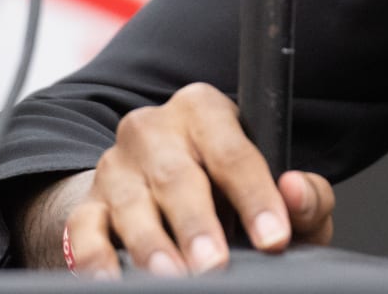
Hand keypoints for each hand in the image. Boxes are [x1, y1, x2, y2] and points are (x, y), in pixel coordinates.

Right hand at [58, 82, 334, 276]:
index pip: (234, 153)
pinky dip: (95, 260)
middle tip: (215, 265)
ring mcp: (116, 166)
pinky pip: (83, 231)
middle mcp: (155, 130)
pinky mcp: (87, 203)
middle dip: (197, 225)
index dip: (256, 198)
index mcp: (206, 111)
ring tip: (172, 277)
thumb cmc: (234, 192)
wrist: (171, 196)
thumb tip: (296, 191)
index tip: (275, 238)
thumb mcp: (276, 188)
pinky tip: (114, 282)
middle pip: (177, 177)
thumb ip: (305, 195)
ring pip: (130, 204)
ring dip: (151, 245)